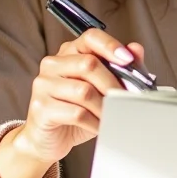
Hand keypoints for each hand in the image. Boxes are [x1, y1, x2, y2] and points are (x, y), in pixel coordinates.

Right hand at [15, 30, 145, 164]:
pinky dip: (94, 122)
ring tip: (112, 114)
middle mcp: (53, 63)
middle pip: (90, 64)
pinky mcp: (41, 107)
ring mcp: (44, 84)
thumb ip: (119, 67)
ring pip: (84, 91)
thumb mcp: (100, 88)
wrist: (48, 140)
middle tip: (127, 97)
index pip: (91, 37)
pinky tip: (99, 125)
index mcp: (69, 51)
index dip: (111, 46)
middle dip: (113, 83)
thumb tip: (135, 49)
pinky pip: (77, 113)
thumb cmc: (76, 110)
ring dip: (104, 106)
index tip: (128, 59)